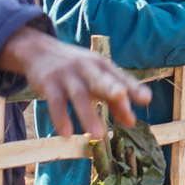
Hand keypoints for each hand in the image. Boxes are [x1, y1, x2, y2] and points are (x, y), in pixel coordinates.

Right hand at [0, 27, 150, 138]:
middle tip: (120, 96)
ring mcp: (67, 75)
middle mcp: (86, 68)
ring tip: (98, 134)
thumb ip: (114, 100)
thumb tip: (132, 122)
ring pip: (79, 94)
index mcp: (102, 66)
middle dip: (110, 87)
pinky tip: (67, 134)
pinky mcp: (49, 83)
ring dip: (88, 114)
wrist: (38, 50)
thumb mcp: (96, 79)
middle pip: (99, 78)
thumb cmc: (75, 69)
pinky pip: (55, 102)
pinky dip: (61, 118)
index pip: (120, 77)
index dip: (133, 88)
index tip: (146, 99)